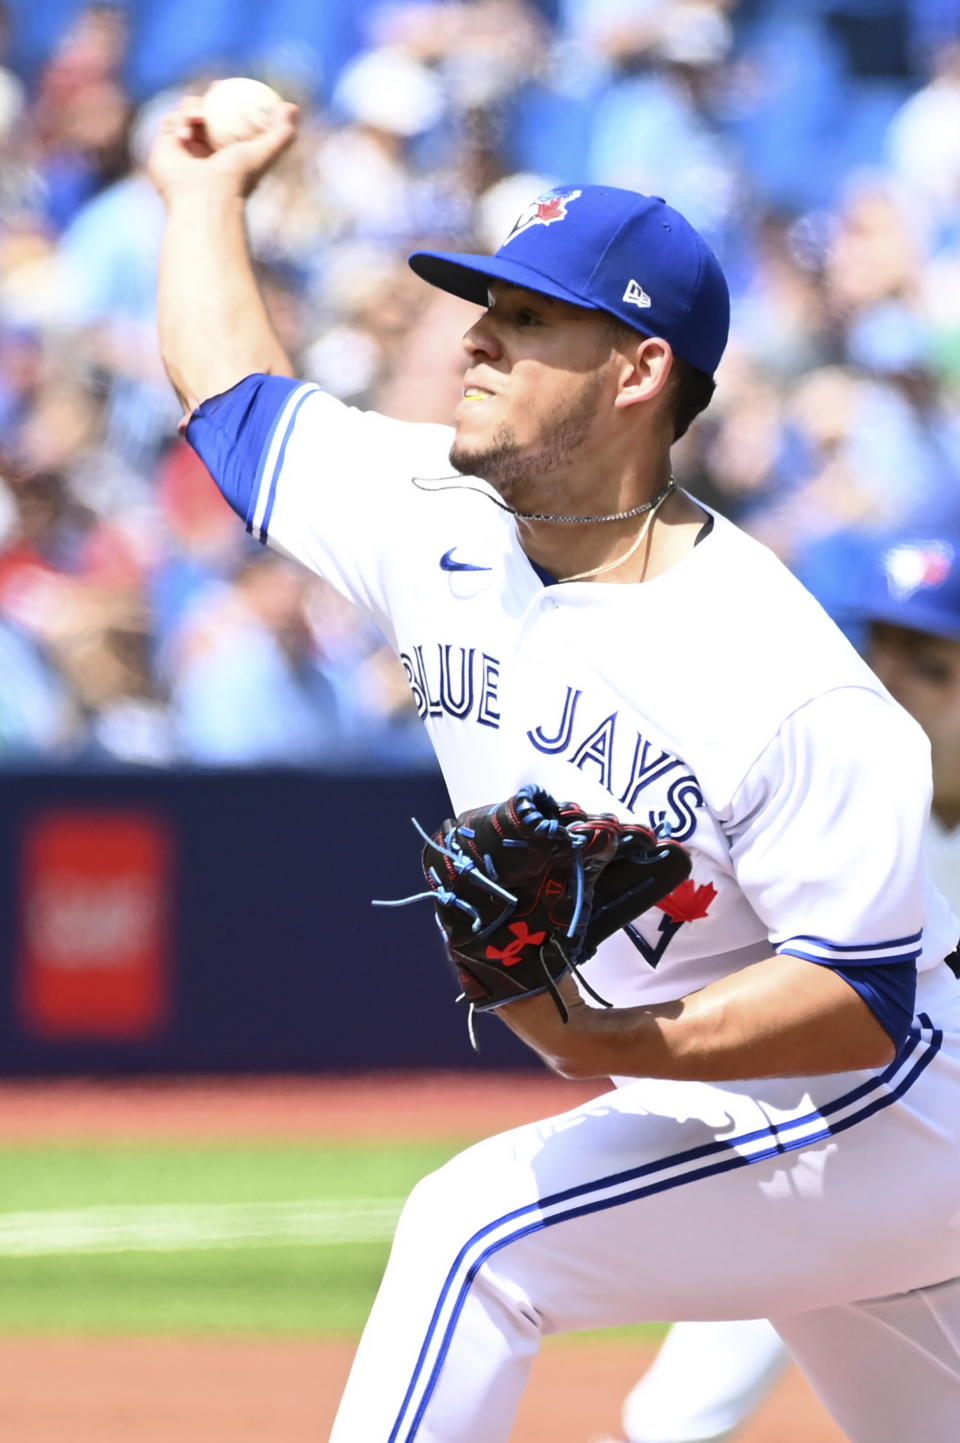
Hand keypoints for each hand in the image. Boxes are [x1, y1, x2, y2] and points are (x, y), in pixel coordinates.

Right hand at [147, 95, 298, 202]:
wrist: (205, 198)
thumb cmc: (236, 179)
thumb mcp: (265, 152)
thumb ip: (281, 133)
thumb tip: (293, 107)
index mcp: (225, 153)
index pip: (226, 120)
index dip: (229, 100)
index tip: (233, 87)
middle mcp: (203, 151)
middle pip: (204, 113)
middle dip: (208, 97)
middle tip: (216, 88)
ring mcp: (183, 150)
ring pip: (186, 113)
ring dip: (193, 109)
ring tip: (200, 119)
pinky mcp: (164, 148)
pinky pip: (170, 122)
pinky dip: (179, 122)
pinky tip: (186, 135)